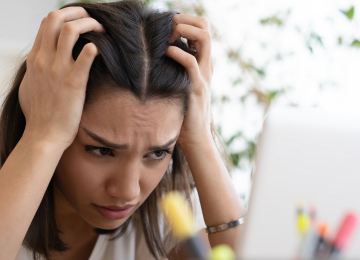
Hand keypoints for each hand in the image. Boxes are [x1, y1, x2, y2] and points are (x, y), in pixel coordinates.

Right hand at [19, 7, 103, 150]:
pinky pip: (86, 56)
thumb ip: (34, 72)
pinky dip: (95, 48)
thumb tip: (38, 64)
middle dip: (77, 12)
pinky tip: (101, 49)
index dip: (65, 17)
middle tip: (93, 19)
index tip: (79, 22)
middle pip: (55, 18)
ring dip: (89, 24)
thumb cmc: (37, 117)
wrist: (43, 136)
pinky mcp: (73, 83)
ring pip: (71, 30)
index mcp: (34, 59)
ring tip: (102, 30)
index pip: (46, 24)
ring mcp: (57, 70)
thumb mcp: (29, 88)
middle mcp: (44, 60)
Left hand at [165, 15, 213, 151]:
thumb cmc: (184, 116)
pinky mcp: (198, 87)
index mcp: (204, 65)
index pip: (202, 31)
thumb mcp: (179, 89)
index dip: (185, 22)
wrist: (195, 139)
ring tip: (167, 36)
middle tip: (166, 25)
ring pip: (204, 37)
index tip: (166, 28)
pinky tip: (164, 53)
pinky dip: (177, 52)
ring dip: (184, 29)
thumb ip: (174, 75)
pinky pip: (191, 62)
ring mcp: (204, 75)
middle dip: (185, 19)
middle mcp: (207, 66)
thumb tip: (152, 65)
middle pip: (205, 27)